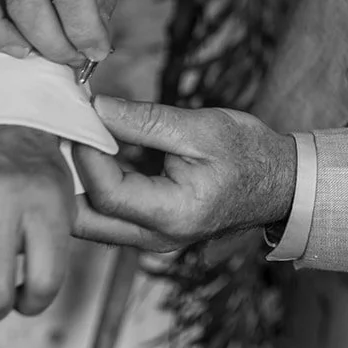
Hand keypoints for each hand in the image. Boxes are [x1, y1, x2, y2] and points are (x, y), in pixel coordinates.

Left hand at [72, 97, 296, 252]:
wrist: (280, 181)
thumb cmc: (248, 153)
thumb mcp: (199, 127)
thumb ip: (144, 120)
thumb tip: (97, 107)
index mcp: (173, 215)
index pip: (107, 193)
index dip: (86, 154)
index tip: (82, 117)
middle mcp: (157, 238)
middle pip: (85, 221)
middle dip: (68, 177)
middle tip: (67, 132)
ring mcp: (152, 240)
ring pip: (92, 222)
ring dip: (78, 183)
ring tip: (79, 138)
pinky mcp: (151, 231)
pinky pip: (108, 216)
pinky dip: (95, 187)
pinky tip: (96, 152)